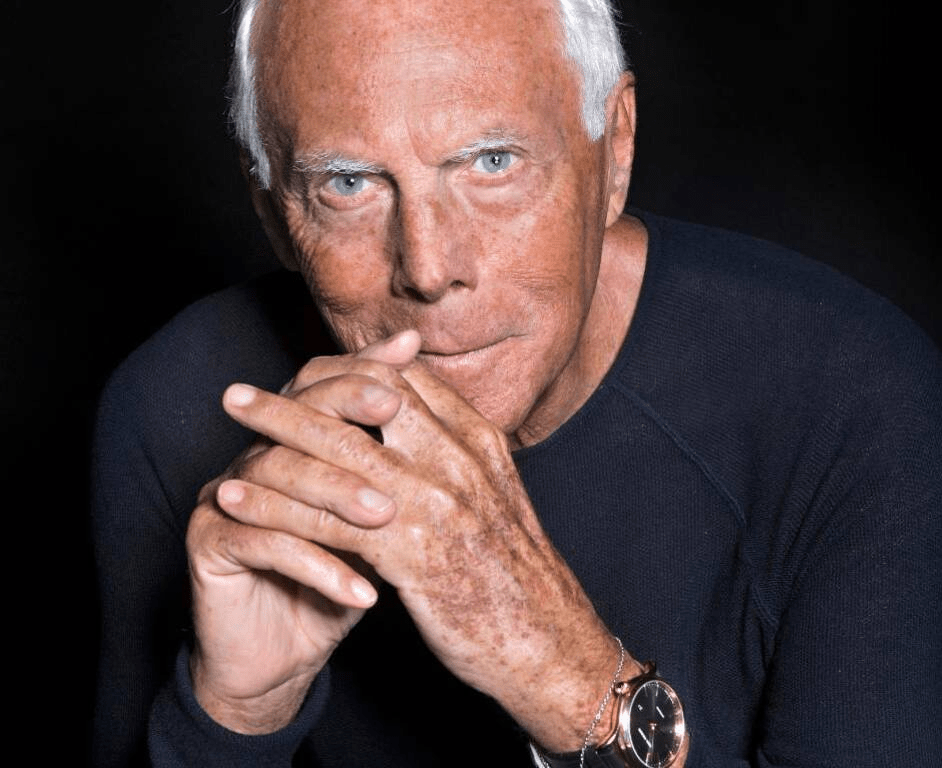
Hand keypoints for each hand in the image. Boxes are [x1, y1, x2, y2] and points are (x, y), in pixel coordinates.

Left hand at [216, 334, 640, 749]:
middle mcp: (459, 460)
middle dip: (298, 389)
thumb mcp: (494, 495)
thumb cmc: (515, 573)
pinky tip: (237, 502)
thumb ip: (454, 454)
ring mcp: (438, 503)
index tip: (303, 376)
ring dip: (275, 433)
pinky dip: (274, 505)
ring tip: (231, 428)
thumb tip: (410, 424)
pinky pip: (326, 519)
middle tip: (242, 393)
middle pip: (366, 400)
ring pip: (340, 450)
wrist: (551, 641)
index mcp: (480, 441)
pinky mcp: (414, 555)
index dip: (343, 371)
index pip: (403, 379)